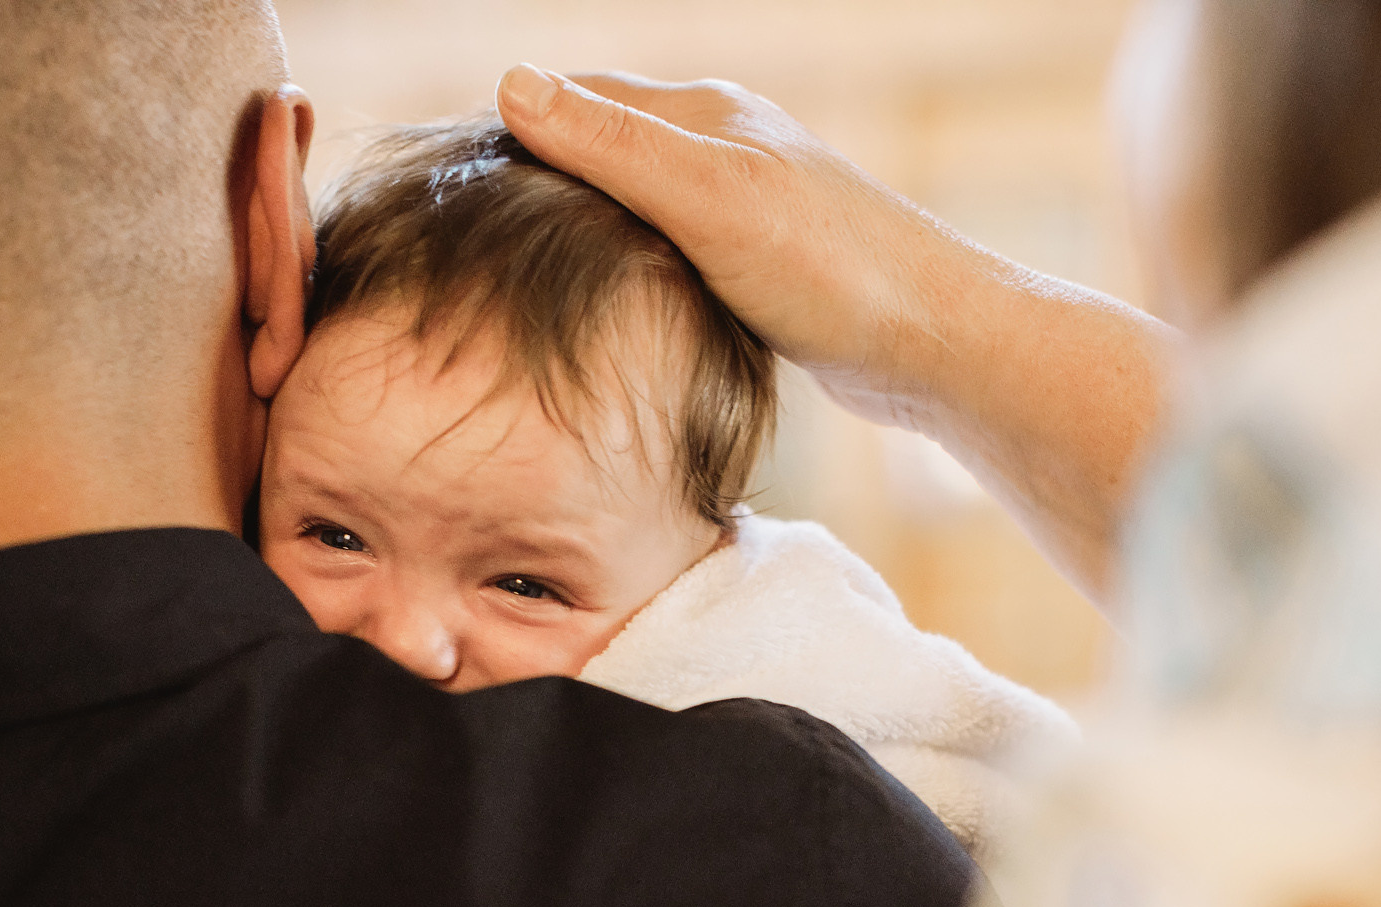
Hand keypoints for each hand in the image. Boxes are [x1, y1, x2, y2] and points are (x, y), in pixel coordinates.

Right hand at [496, 68, 973, 427]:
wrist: (935, 348)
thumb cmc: (832, 270)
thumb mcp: (707, 200)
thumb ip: (613, 147)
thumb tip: (513, 84)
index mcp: (704, 115)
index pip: (576, 101)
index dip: (510, 134)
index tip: (444, 186)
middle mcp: (722, 150)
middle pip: (600, 153)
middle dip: (535, 185)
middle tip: (464, 243)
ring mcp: (743, 210)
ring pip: (633, 209)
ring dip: (580, 235)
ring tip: (515, 282)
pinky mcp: (760, 270)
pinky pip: (667, 256)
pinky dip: (625, 275)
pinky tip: (604, 315)